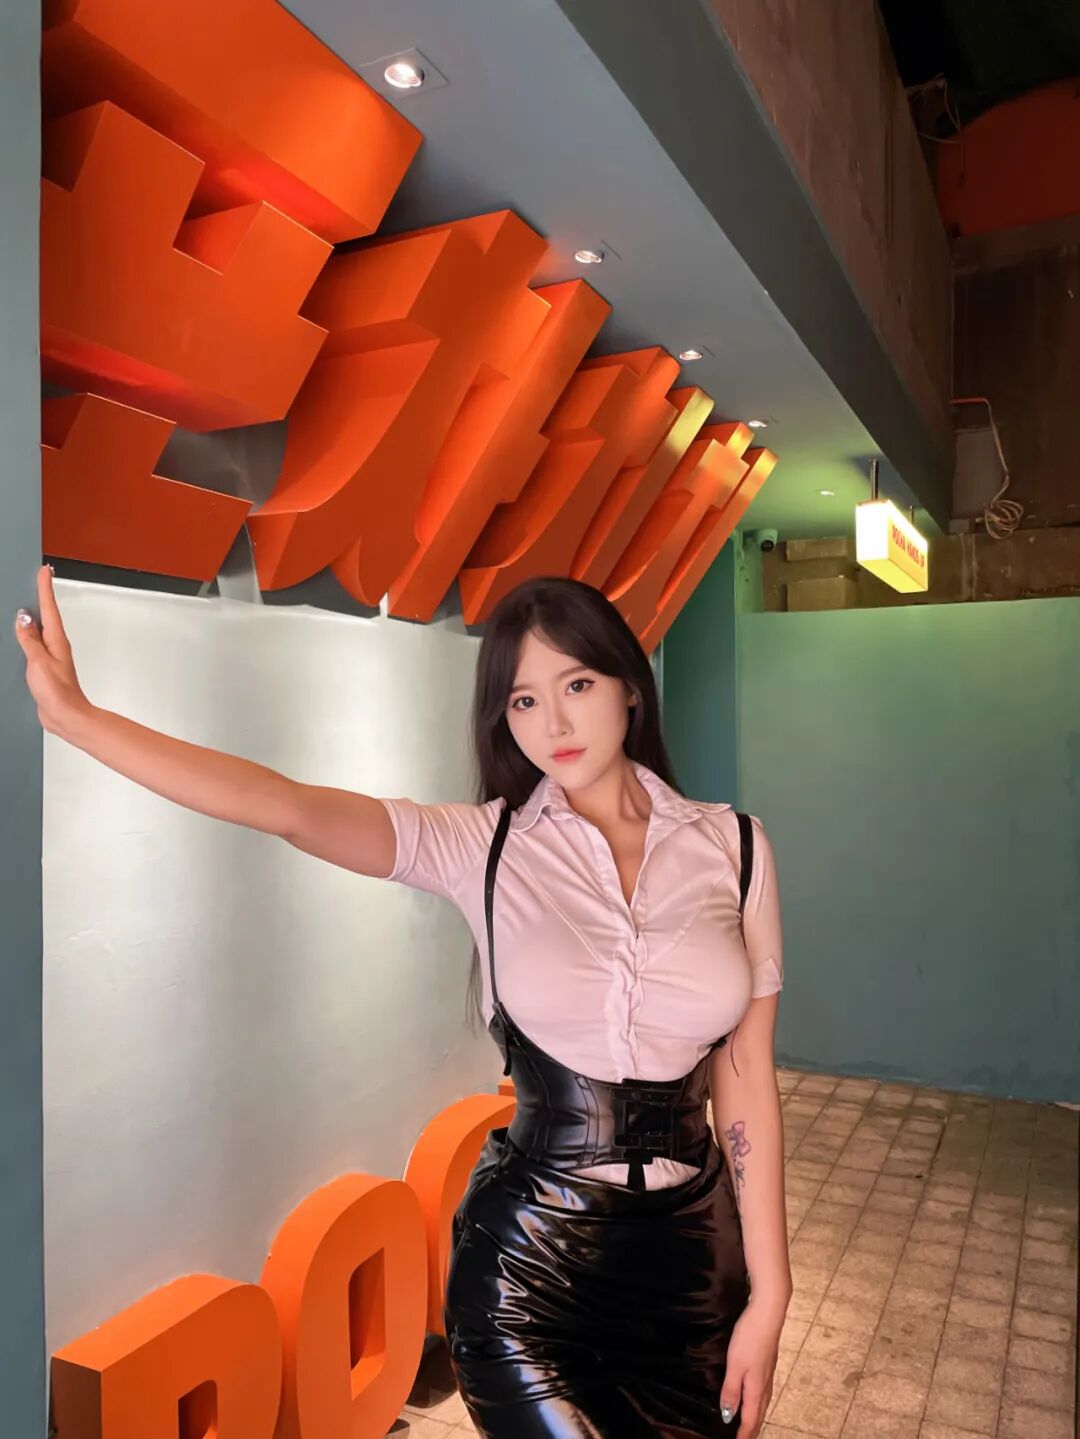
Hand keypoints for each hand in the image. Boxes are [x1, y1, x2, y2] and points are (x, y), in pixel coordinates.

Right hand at [13, 565, 90, 735]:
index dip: (44, 588)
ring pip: (36, 630)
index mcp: (56, 640)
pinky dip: (24, 636)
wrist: (66, 717)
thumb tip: (22, 617)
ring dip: (29, 616)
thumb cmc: (58, 692)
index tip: (43, 570)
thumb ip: (29, 639)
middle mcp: (54, 644)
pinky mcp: (42, 667)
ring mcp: (49, 655)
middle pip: (44, 615)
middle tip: (32, 578)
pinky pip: (31, 645)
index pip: (49, 607)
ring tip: (20, 601)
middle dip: (38, 596)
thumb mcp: (38, 662)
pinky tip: (15, 637)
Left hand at [719, 1294, 786, 1436]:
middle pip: (759, 1413)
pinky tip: (754, 1395)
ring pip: (762, 1402)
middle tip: (744, 1438)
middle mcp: (765, 1384)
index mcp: (756, 1388)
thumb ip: (731, 1391)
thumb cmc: (749, 1339)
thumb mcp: (735, 1365)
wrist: (768, 1313)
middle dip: (752, 1429)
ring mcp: (768, 1373)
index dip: (744, 1434)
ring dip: (756, 1416)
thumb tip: (729, 1416)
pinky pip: (763, 1391)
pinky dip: (758, 1402)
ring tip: (750, 1424)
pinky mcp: (768, 1362)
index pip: (751, 1419)